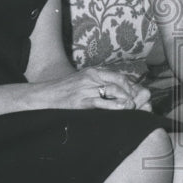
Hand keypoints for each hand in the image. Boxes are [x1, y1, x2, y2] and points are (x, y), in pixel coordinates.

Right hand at [35, 66, 151, 111]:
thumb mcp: (82, 82)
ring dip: (126, 99)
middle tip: (139, 103)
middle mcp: (92, 77)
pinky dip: (114, 106)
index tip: (139, 96)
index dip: (132, 87)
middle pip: (120, 82)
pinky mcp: (80, 100)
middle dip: (132, 93)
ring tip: (133, 107)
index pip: (119, 77)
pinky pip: (101, 102)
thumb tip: (117, 92)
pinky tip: (122, 110)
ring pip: (113, 90)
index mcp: (93, 72)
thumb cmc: (63, 91)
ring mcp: (86, 88)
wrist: (43, 96)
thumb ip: (98, 84)